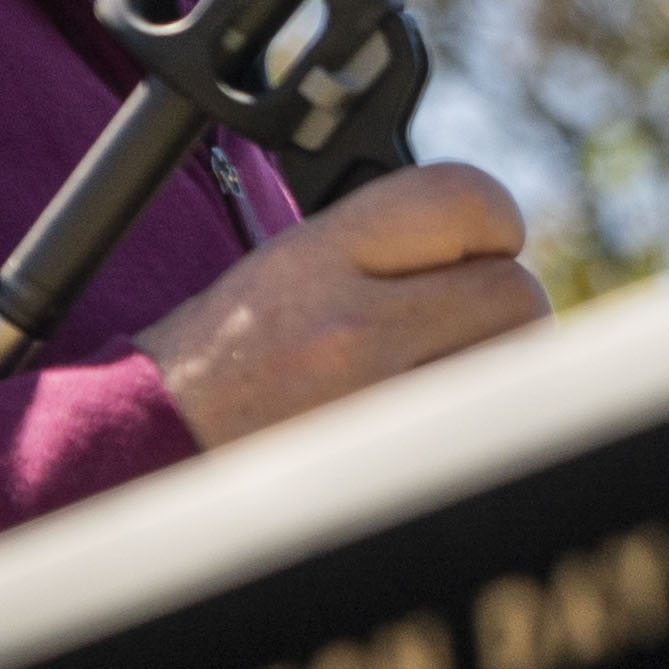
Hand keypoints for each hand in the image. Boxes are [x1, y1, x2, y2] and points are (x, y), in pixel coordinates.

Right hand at [138, 161, 548, 447]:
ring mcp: (380, 409)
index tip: (478, 247)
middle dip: (499, 307)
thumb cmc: (227, 360)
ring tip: (435, 375)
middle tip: (453, 326)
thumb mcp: (286, 268)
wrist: (148, 448)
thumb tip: (490, 247)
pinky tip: (433, 424)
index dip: (492, 223)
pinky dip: (483, 422)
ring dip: (499, 366)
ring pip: (519, 366)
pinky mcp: (400, 469)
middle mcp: (351, 330)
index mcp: (314, 260)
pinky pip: (493, 429)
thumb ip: (387, 246)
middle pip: (517, 293)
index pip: (467, 199)